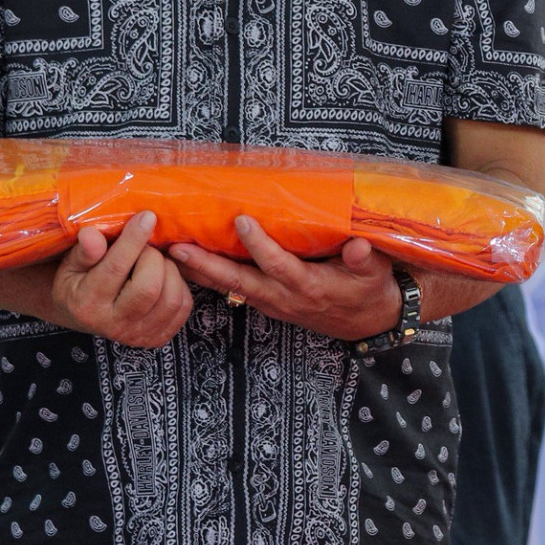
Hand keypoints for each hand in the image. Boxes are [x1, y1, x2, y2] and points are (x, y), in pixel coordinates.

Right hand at [51, 212, 194, 348]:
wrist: (83, 314)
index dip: (133, 240)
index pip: (115, 269)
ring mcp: (137, 335)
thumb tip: (92, 234)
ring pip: (170, 298)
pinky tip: (164, 276)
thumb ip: (84, 250)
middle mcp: (112, 325)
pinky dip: (179, 285)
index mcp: (86, 304)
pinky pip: (182, 307)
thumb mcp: (71, 264)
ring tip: (155, 261)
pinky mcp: (157, 338)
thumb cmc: (78, 281)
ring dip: (169, 270)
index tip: (147, 217)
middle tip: (146, 247)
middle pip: (149, 287)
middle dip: (153, 258)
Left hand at [168, 217, 403, 341]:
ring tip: (169, 254)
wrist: (367, 324)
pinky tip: (188, 264)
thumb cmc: (370, 292)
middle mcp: (284, 298)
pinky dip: (208, 278)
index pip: (279, 266)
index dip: (260, 246)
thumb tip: (359, 245)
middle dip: (207, 266)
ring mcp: (272, 303)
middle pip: (239, 282)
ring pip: (230, 288)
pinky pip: (232, 290)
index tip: (242, 221)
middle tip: (178, 249)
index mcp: (310, 287)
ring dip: (199, 273)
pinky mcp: (266, 303)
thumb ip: (365, 260)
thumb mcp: (375, 275)